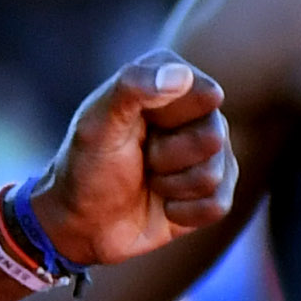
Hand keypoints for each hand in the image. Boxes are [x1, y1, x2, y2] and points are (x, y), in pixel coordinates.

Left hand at [35, 56, 234, 270]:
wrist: (82, 226)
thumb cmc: (86, 168)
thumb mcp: (97, 125)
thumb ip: (132, 88)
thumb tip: (182, 74)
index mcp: (168, 77)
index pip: (204, 94)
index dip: (168, 120)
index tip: (135, 126)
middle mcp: (195, 109)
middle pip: (212, 137)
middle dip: (168, 158)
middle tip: (140, 158)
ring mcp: (209, 150)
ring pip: (215, 174)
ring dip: (172, 187)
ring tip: (148, 180)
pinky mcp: (215, 189)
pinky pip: (218, 204)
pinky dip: (184, 214)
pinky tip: (163, 206)